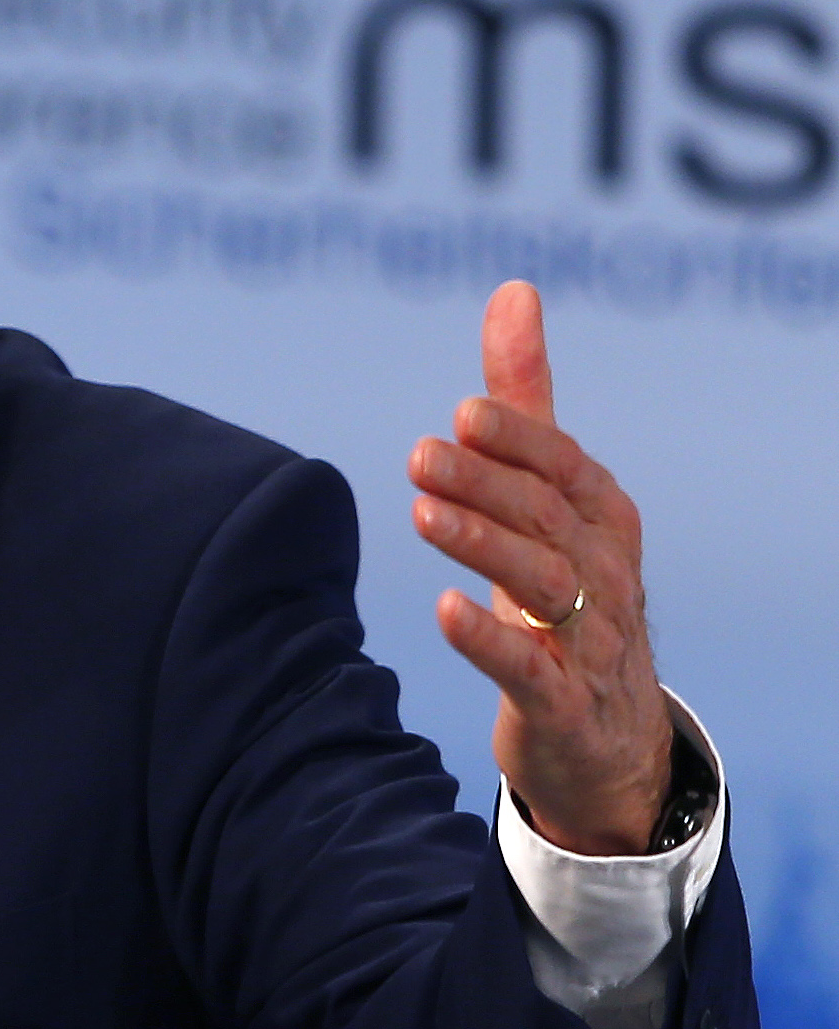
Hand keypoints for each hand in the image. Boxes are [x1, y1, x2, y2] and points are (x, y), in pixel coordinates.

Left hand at [407, 281, 669, 855]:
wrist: (604, 737)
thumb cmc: (566, 594)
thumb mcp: (547, 497)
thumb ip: (525, 401)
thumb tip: (512, 291)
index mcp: (604, 519)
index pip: (567, 468)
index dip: (521, 440)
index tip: (464, 412)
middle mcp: (607, 573)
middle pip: (548, 519)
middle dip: (488, 485)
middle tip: (422, 455)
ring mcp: (591, 642)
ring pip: (543, 585)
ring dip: (483, 546)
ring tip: (422, 513)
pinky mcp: (562, 704)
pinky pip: (530, 670)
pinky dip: (488, 641)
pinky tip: (443, 610)